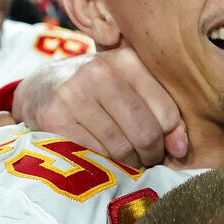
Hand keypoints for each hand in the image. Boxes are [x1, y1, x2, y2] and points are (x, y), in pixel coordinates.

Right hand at [13, 47, 186, 167]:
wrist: (41, 88)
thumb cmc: (97, 92)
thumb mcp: (130, 89)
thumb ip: (163, 113)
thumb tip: (182, 149)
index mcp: (127, 59)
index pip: (167, 112)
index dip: (169, 139)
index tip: (162, 147)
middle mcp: (101, 71)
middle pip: (146, 133)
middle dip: (149, 155)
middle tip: (143, 160)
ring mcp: (75, 93)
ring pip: (121, 148)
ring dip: (127, 163)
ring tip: (123, 159)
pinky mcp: (55, 116)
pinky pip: (93, 154)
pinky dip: (102, 164)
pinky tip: (100, 158)